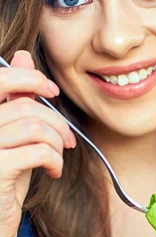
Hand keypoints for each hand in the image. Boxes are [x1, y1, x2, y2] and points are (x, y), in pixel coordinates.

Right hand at [0, 50, 74, 236]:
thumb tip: (23, 57)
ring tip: (58, 157)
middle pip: (25, 107)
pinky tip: (53, 171)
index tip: (52, 91)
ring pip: (34, 127)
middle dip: (56, 122)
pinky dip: (53, 159)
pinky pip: (36, 151)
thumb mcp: (12, 136)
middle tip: (67, 141)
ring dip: (56, 141)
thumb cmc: (3, 180)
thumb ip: (16, 100)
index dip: (29, 79)